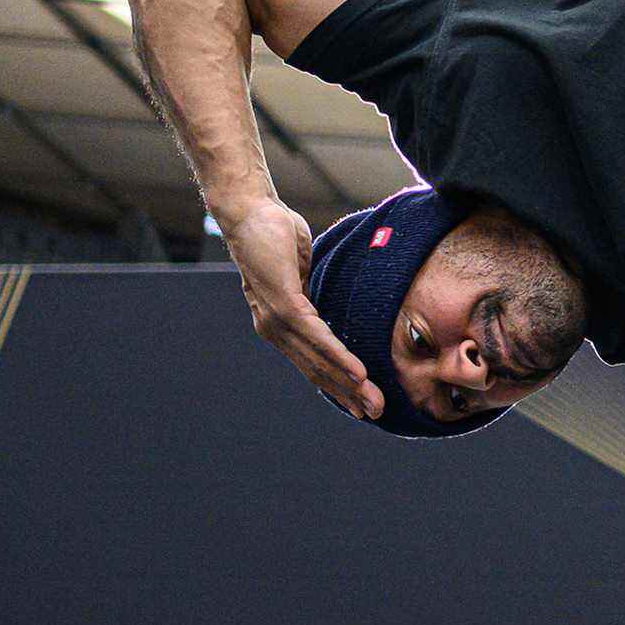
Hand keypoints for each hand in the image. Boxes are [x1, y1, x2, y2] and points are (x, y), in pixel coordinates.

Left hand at [222, 197, 378, 417]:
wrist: (250, 212)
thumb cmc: (275, 236)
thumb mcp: (300, 271)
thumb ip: (311, 293)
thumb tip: (325, 299)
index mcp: (279, 324)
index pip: (311, 363)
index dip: (336, 385)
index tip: (359, 404)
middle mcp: (273, 329)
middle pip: (315, 370)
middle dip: (347, 394)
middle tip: (375, 413)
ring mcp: (276, 319)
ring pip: (317, 360)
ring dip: (348, 383)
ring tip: (372, 399)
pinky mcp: (284, 305)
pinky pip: (317, 336)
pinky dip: (338, 356)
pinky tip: (358, 372)